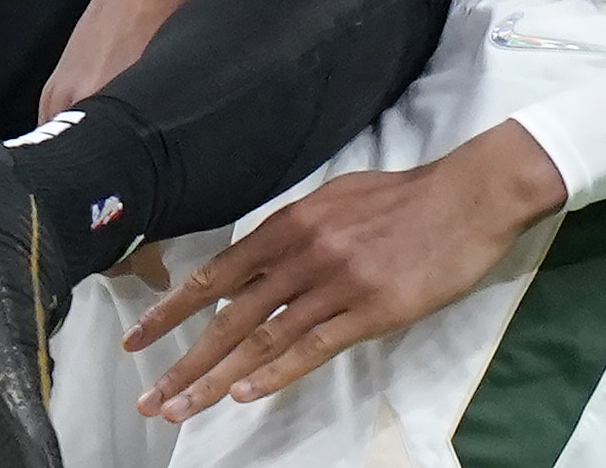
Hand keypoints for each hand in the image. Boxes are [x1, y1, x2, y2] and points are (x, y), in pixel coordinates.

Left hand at [125, 122, 567, 413]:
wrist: (468, 197)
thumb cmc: (403, 199)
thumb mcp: (336, 200)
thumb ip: (293, 233)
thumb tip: (253, 266)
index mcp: (292, 222)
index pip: (217, 273)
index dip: (173, 310)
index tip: (137, 340)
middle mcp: (305, 252)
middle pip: (230, 315)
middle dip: (182, 360)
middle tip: (148, 399)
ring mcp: (338, 282)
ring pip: (263, 338)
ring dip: (216, 379)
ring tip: (182, 409)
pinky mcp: (372, 309)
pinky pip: (313, 346)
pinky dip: (275, 373)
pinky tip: (246, 394)